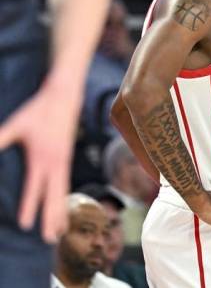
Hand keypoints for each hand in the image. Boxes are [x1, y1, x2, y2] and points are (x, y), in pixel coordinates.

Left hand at [0, 82, 80, 242]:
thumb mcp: (16, 125)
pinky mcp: (66, 160)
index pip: (34, 188)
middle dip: (52, 219)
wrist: (64, 98)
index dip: (29, 206)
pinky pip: (65, 186)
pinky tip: (62, 210)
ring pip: (62, 194)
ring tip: (60, 233)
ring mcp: (63, 163)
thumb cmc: (38, 111)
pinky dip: (64, 201)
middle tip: (49, 240)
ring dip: (61, 214)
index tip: (25, 225)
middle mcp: (56, 164)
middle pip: (54, 197)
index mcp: (42, 158)